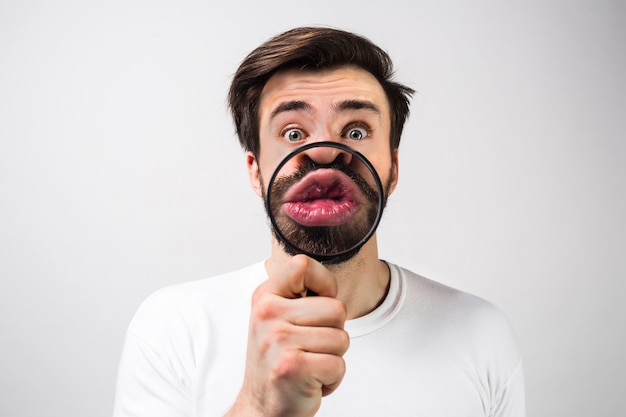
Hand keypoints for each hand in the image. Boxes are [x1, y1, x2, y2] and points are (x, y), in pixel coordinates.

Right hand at [227, 255, 348, 416]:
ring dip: (333, 357)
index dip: (324, 284)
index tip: (317, 304)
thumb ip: (299, 296)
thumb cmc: (279, 360)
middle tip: (309, 348)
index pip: (303, 265)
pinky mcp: (292, 367)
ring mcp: (277, 340)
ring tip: (308, 364)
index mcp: (264, 297)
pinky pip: (339, 365)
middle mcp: (267, 315)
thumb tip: (330, 281)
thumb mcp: (278, 318)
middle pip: (337, 308)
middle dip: (333, 332)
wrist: (261, 407)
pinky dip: (332, 379)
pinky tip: (310, 381)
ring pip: (342, 338)